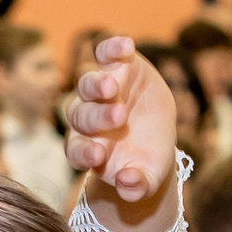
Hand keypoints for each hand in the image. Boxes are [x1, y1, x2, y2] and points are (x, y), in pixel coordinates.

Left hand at [67, 36, 181, 207]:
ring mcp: (100, 89)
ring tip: (111, 86)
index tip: (97, 156)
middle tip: (118, 117)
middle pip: (82, 115)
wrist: (155, 132)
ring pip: (88, 84)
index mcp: (86, 147)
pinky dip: (112, 48)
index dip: (83, 152)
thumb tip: (129, 186)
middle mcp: (86, 116)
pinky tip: (125, 45)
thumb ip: (137, 186)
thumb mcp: (147, 178)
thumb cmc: (145, 159)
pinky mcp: (117, 66)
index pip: (76, 150)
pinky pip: (106, 54)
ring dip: (97, 85)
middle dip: (97, 116)